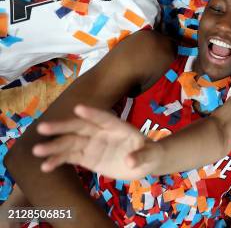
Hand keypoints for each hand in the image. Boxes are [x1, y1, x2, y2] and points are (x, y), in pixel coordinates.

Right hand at [32, 105, 160, 179]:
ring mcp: (92, 144)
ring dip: (54, 146)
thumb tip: (130, 161)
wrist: (143, 163)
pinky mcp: (87, 158)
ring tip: (37, 151)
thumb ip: (141, 156)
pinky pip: (70, 157)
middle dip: (62, 127)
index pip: (103, 118)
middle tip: (43, 127)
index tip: (78, 108)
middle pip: (79, 127)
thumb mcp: (151, 155)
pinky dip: (58, 160)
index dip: (92, 113)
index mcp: (117, 126)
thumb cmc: (149, 153)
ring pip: (70, 143)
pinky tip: (45, 165)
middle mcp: (101, 132)